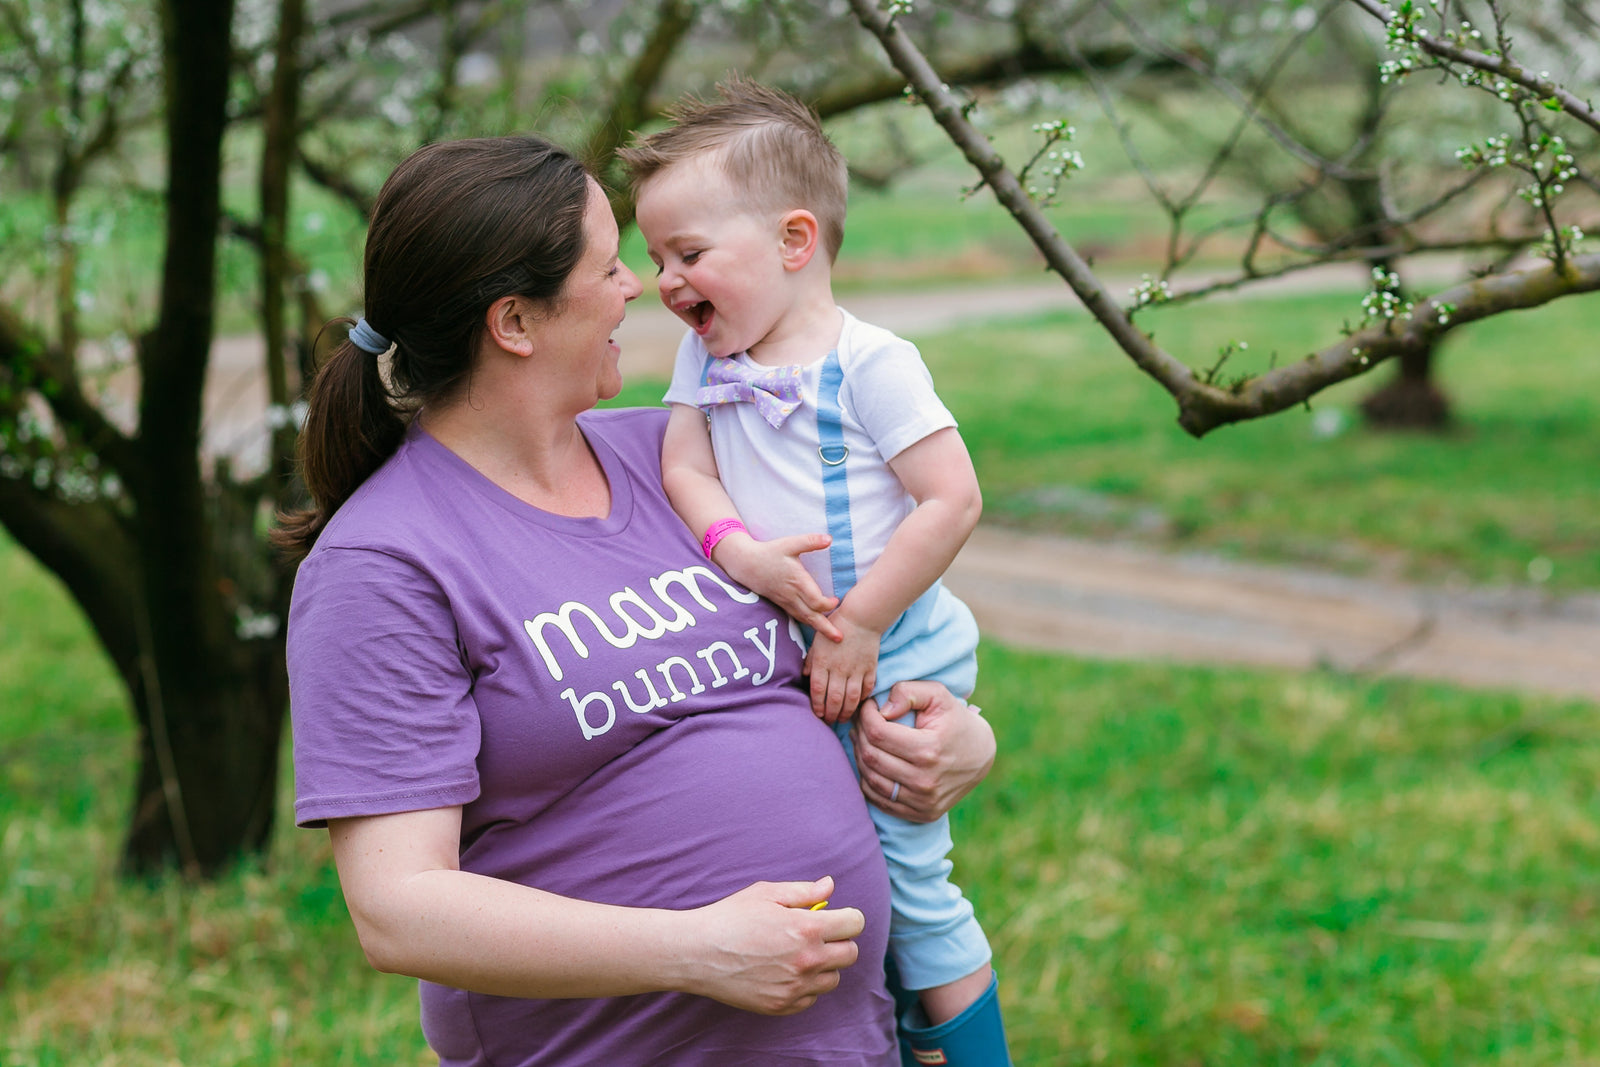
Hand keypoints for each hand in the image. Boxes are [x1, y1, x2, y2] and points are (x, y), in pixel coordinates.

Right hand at [679, 877, 863, 1014]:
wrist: (696, 953)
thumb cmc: (730, 917)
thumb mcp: (766, 893)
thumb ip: (803, 891)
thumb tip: (830, 886)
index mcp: (806, 927)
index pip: (854, 924)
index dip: (848, 916)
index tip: (837, 916)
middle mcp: (806, 960)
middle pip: (850, 954)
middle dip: (839, 940)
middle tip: (817, 934)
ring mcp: (795, 986)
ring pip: (833, 978)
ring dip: (824, 965)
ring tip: (798, 953)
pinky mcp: (782, 1005)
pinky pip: (811, 998)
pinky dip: (805, 986)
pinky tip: (785, 972)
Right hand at [715, 532, 842, 641]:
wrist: (746, 564)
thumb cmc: (769, 552)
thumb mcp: (790, 543)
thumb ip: (810, 541)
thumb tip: (829, 538)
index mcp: (797, 582)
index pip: (815, 601)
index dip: (828, 604)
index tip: (836, 600)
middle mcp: (792, 595)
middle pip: (811, 616)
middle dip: (826, 628)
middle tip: (840, 639)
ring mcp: (786, 601)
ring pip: (804, 619)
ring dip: (818, 628)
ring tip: (832, 638)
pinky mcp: (781, 603)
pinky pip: (796, 617)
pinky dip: (807, 623)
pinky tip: (815, 626)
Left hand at [804, 618, 879, 723]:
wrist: (861, 617)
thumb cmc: (835, 627)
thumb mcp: (817, 642)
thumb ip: (810, 660)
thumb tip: (804, 676)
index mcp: (822, 662)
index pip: (818, 690)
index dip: (817, 706)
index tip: (818, 715)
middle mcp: (838, 668)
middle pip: (834, 699)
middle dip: (831, 714)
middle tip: (829, 722)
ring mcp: (856, 670)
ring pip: (851, 698)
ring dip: (846, 712)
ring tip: (842, 718)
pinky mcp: (870, 668)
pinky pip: (866, 688)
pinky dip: (862, 699)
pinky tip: (858, 704)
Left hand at [851, 681, 994, 822]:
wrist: (980, 755)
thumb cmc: (955, 720)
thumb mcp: (938, 695)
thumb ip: (909, 692)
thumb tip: (883, 709)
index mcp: (929, 750)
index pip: (878, 733)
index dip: (865, 715)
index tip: (868, 706)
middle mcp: (925, 781)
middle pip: (871, 756)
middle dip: (859, 733)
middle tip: (862, 721)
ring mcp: (923, 801)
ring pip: (870, 779)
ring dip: (860, 756)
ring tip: (862, 739)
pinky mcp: (921, 814)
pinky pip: (879, 799)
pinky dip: (868, 779)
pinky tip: (871, 762)